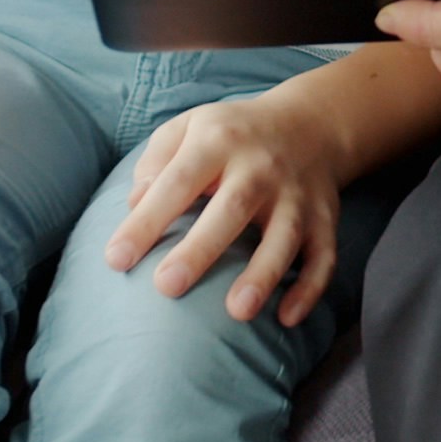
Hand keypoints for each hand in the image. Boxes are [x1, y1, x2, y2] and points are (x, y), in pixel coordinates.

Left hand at [103, 90, 349, 325]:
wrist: (311, 122)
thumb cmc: (232, 135)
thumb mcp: (189, 127)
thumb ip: (156, 160)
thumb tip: (135, 204)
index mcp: (219, 141)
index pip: (177, 181)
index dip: (146, 221)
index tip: (116, 259)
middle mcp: (260, 166)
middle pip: (232, 207)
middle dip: (200, 249)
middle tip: (167, 287)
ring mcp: (296, 194)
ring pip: (284, 236)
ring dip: (263, 274)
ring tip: (238, 312)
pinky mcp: (324, 219)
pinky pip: (323, 255)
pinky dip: (310, 288)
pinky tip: (286, 319)